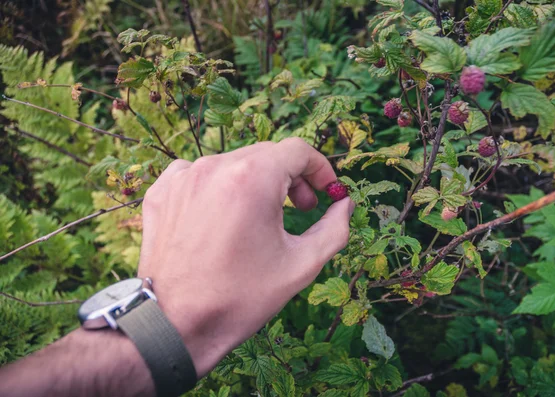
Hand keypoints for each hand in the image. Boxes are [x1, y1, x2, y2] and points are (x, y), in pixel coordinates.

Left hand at [138, 138, 353, 376]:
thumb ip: (334, 228)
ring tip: (260, 218)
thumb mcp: (301, 265)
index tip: (326, 192)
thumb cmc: (240, 298)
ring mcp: (183, 177)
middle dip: (291, 178)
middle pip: (266, 155)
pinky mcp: (162, 192)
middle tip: (300, 209)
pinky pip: (200, 175)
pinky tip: (224, 217)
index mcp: (252, 178)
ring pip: (234, 164)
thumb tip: (344, 205)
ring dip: (256, 183)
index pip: (298, 151)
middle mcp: (214, 167)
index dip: (320, 169)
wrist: (174, 325)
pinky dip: (219, 188)